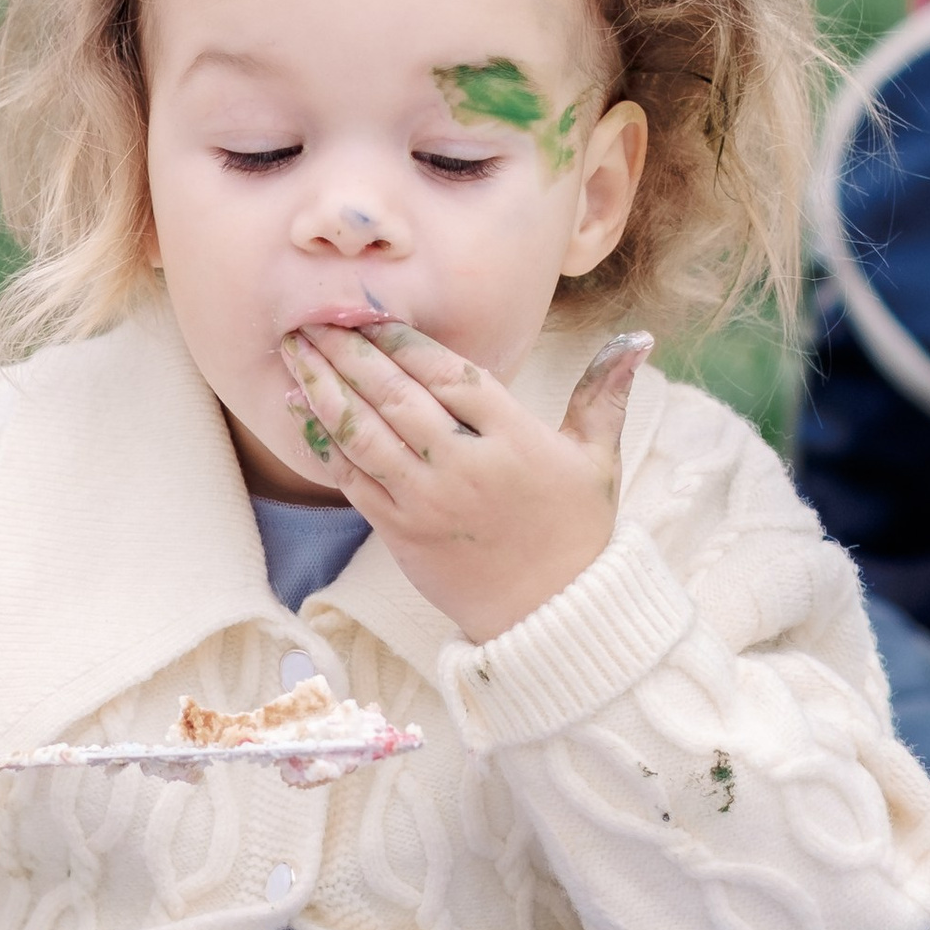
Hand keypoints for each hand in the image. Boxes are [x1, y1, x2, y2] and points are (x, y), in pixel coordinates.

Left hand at [279, 323, 651, 643]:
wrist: (552, 617)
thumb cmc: (576, 532)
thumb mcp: (598, 459)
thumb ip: (605, 392)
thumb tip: (636, 338)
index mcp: (514, 438)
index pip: (448, 374)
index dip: (403, 341)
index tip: (369, 312)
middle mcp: (465, 465)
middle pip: (395, 396)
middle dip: (348, 352)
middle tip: (312, 317)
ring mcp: (428, 500)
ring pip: (363, 433)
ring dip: (323, 387)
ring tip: (293, 351)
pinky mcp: (401, 532)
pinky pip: (353, 478)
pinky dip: (324, 440)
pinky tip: (301, 407)